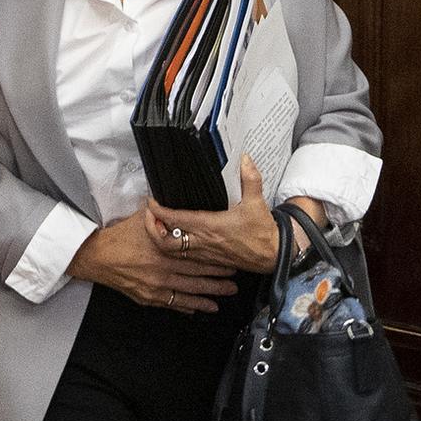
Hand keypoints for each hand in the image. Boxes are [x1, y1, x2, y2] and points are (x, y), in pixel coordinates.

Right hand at [67, 206, 237, 313]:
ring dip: (209, 295)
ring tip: (223, 296)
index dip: (215, 259)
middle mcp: (163, 269)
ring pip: (189, 293)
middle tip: (235, 280)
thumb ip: (162, 213)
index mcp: (164, 248)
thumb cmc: (119, 236)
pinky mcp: (149, 297)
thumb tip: (174, 202)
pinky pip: (173, 304)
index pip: (197, 255)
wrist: (97, 256)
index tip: (230, 259)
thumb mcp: (142, 218)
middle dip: (218, 279)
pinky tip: (200, 308)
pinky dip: (188, 306)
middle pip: (197, 275)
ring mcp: (156, 286)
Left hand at [146, 154, 281, 273]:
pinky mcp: (208, 260)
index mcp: (211, 226)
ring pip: (172, 252)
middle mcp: (204, 242)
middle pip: (166, 241)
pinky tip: (173, 238)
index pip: (177, 219)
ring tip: (156, 225)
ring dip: (161, 239)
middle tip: (147, 216)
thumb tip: (245, 159)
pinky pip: (183, 258)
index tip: (151, 202)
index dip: (159, 211)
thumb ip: (250, 178)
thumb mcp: (257, 202)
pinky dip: (174, 249)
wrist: (273, 256)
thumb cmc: (263, 233)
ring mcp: (204, 254)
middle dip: (152, 229)